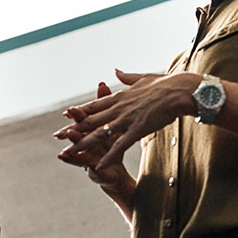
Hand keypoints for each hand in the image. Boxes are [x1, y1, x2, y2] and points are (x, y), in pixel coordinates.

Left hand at [55, 70, 196, 170]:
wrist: (180, 91)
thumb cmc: (166, 84)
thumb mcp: (142, 78)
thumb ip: (126, 77)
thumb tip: (116, 70)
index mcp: (119, 97)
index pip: (94, 105)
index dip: (79, 111)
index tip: (66, 115)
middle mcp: (118, 108)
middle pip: (90, 121)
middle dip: (72, 129)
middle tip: (57, 136)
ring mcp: (126, 119)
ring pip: (98, 135)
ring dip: (82, 145)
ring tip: (68, 153)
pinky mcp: (136, 130)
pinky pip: (118, 147)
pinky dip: (107, 157)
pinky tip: (97, 166)